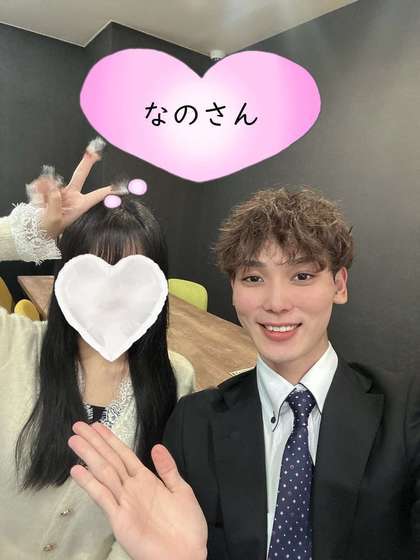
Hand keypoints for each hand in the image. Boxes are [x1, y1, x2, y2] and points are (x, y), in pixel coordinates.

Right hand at [37, 147, 111, 238]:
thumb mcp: (54, 219)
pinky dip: (38, 190)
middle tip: (93, 152)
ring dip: (45, 190)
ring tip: (41, 204)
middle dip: (87, 163)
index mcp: (80, 205)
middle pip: (80, 175)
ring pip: (53, 182)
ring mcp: (61, 191)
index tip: (119, 186)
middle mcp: (73, 196)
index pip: (96, 196)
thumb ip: (55, 202)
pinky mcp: (50, 188)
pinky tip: (38, 200)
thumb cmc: (49, 228)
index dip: (107, 191)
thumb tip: (54, 188)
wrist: (37, 228)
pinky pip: (43, 183)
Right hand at [69, 422, 206, 559]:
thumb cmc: (186, 527)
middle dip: (94, 443)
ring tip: (74, 440)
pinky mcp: (120, 519)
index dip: (110, 440)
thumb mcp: (181, 491)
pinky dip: (90, 484)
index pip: (124, 455)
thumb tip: (156, 446)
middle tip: (78, 425)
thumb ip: (168, 469)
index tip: (97, 426)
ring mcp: (124, 502)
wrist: (186, 556)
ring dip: (89, 456)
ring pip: (104, 473)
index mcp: (146, 480)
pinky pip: (103, 497)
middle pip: (109, 460)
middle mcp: (132, 488)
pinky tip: (78, 470)